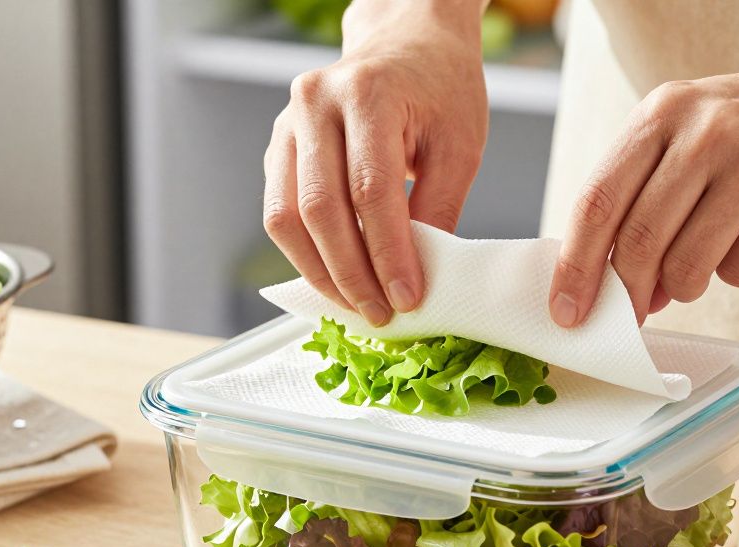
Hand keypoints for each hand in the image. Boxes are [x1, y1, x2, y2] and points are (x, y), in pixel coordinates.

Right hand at [263, 0, 487, 325]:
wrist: (408, 41)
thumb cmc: (440, 87)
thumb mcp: (460, 145)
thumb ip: (437, 208)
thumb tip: (415, 277)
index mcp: (367, 94)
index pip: (370, 191)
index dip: (387, 254)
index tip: (407, 296)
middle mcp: (315, 104)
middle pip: (320, 208)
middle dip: (350, 274)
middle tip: (379, 312)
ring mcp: (288, 125)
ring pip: (286, 217)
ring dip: (319, 272)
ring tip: (356, 304)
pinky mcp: (279, 147)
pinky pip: (279, 212)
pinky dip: (305, 253)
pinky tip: (336, 278)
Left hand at [548, 48, 738, 326]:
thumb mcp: (698, 127)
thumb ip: (649, 192)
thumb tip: (615, 281)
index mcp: (663, 111)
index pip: (597, 200)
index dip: (574, 266)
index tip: (565, 311)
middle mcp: (704, 130)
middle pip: (637, 243)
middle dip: (629, 295)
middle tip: (633, 315)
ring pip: (687, 267)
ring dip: (688, 285)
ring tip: (710, 256)